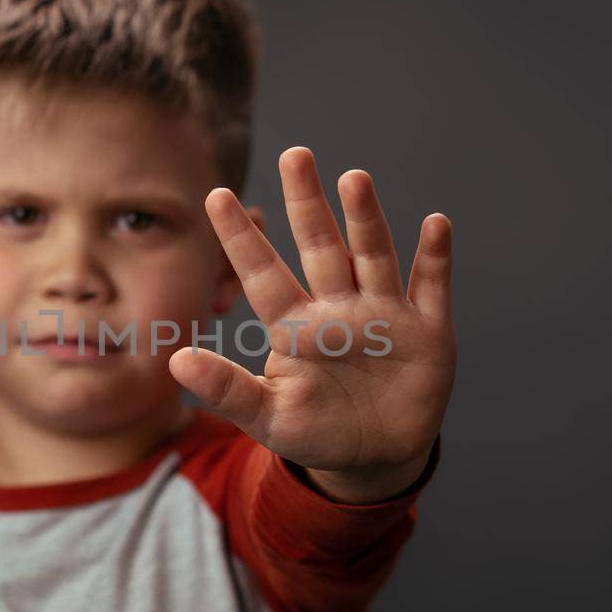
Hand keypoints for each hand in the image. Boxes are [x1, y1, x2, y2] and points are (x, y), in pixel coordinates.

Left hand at [169, 146, 456, 503]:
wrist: (376, 456)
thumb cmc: (315, 430)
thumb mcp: (267, 417)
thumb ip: (226, 390)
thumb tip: (175, 360)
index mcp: (295, 326)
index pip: (262, 273)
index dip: (240, 238)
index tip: (216, 196)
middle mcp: (338, 307)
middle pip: (320, 247)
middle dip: (307, 204)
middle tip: (294, 155)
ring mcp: (384, 314)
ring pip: (372, 257)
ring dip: (365, 220)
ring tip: (354, 179)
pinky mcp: (427, 331)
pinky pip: (431, 287)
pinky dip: (435, 258)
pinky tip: (434, 225)